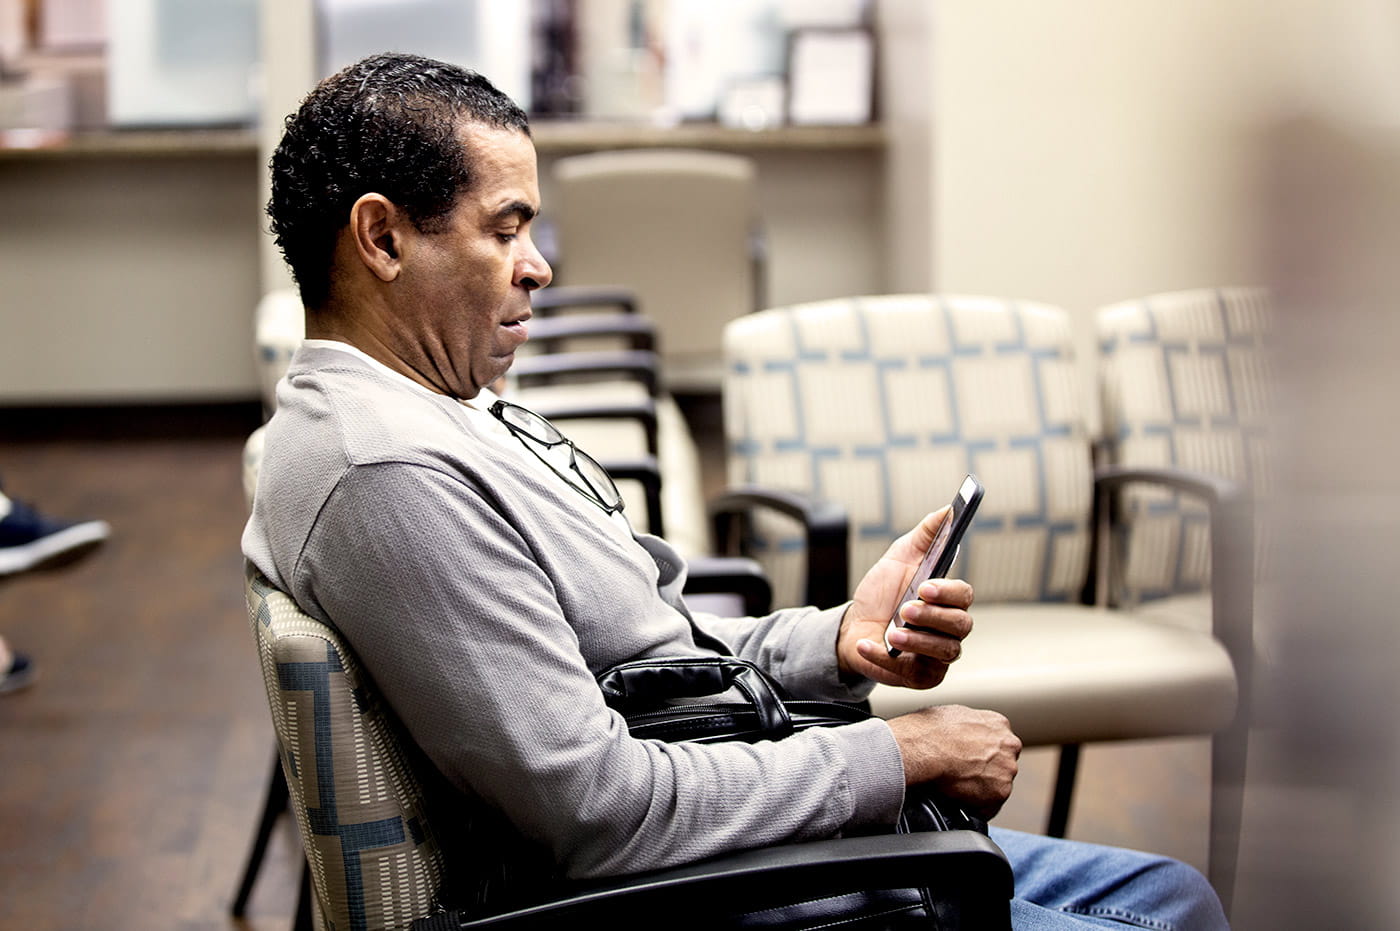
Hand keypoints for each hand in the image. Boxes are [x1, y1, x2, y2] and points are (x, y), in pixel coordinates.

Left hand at [836, 508, 974, 688]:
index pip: (964, 596)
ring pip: (945, 651)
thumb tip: (947, 510)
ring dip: (918, 641)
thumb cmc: (881, 594)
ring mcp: (936, 655)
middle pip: (960, 625)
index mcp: (947, 600)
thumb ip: (925, 535)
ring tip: (893, 633)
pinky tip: (872, 646)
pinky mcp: (920, 677)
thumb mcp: (899, 557)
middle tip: (905, 609)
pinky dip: (889, 661)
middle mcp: (948, 628)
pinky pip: (916, 675)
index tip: (925, 586)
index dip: (948, 592)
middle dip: (933, 617)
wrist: (851, 627)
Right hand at [886, 705, 1021, 818]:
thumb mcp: (951, 715)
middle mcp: (1009, 744)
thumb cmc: (930, 731)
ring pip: (998, 785)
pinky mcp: (1001, 791)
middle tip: (963, 774)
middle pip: (1002, 764)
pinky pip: (989, 806)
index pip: (999, 743)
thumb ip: (967, 726)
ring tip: (956, 788)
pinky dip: (975, 807)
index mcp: (998, 723)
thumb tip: (958, 735)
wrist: (925, 748)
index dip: (983, 753)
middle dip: (987, 771)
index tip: (971, 759)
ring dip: (981, 789)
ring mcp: (1007, 768)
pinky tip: (958, 800)